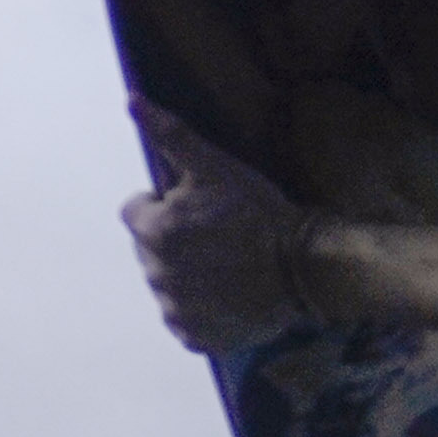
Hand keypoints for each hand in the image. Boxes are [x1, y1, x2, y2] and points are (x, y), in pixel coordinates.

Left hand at [121, 101, 323, 354]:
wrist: (305, 268)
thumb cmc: (260, 212)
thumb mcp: (217, 167)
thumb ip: (171, 135)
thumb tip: (131, 100)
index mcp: (152, 232)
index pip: (136, 211)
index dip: (164, 204)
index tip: (198, 206)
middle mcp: (155, 274)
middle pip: (149, 249)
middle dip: (174, 239)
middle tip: (216, 234)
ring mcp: (174, 309)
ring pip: (167, 283)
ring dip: (186, 273)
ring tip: (226, 263)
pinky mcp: (194, 336)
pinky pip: (185, 318)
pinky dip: (200, 307)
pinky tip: (228, 292)